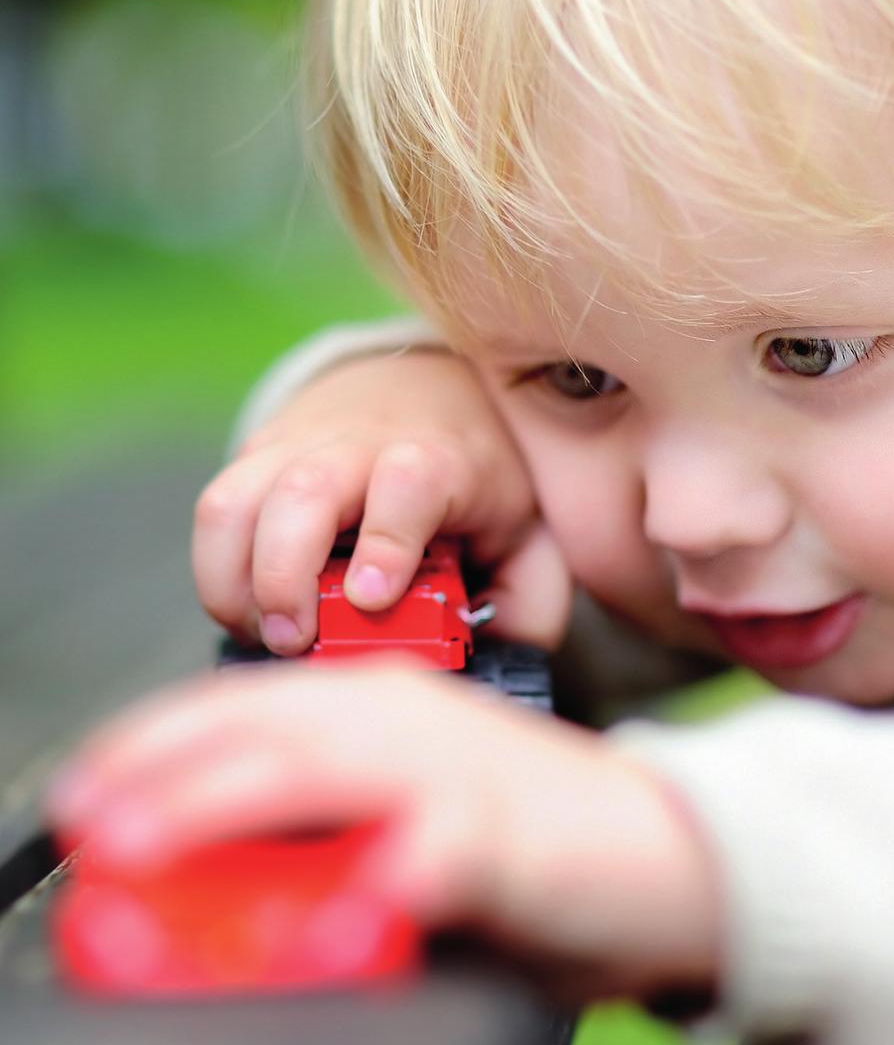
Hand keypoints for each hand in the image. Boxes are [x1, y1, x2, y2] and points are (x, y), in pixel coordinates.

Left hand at [47, 665, 720, 1002]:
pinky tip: (361, 888)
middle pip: (270, 731)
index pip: (253, 705)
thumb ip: (334, 822)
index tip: (101, 783)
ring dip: (231, 805)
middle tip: (103, 820)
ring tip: (156, 841)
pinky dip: (393, 868)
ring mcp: (454, 774)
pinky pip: (438, 850)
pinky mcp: (506, 838)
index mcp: (385, 707)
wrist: (663, 844)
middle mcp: (409, 722)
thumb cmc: (532, 829)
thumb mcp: (414, 806)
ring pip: (327, 771)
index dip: (165, 740)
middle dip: (169, 771)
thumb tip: (235, 866)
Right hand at [193, 351, 570, 654]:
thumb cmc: (478, 479)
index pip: (410, 481)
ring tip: (267, 634)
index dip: (388, 539)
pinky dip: (217, 575)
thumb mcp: (528, 533)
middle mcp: (361, 445)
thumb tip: (496, 658)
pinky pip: (213, 514)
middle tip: (296, 640)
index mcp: (441, 460)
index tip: (372, 596)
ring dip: (232, 582)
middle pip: (303, 492)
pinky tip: (252, 614)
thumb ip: (528, 600)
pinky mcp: (255, 459)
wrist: (428, 387)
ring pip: (232, 501)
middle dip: (285, 575)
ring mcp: (296, 447)